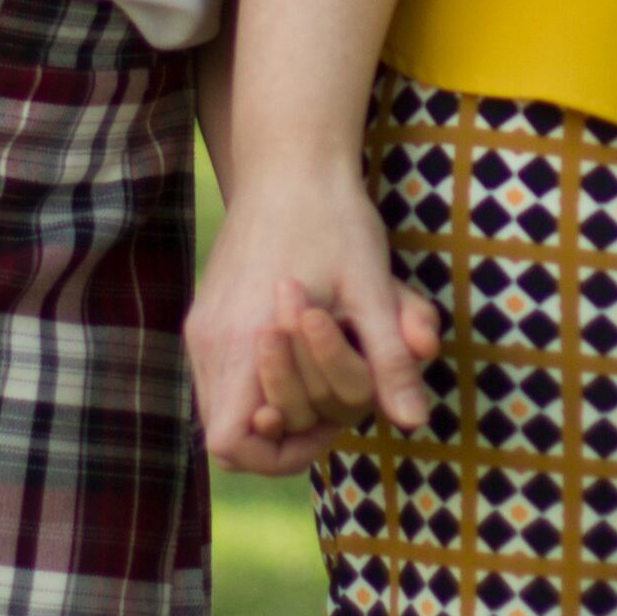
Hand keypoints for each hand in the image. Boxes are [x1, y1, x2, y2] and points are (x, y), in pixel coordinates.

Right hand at [186, 157, 438, 473]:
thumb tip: (414, 422)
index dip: (276, 455)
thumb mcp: (372, 289)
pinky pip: (222, 376)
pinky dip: (258, 380)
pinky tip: (302, 348)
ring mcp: (202, 326)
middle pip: (227, 433)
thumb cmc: (335, 220)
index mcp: (245, 338)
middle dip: (286, 430)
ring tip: (323, 372)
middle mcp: (210, 340)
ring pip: (223, 405)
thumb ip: (388, 360)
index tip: (325, 426)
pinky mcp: (205, 313)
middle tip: (337, 401)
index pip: (230, 445)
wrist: (290, 160)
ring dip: (272, 404)